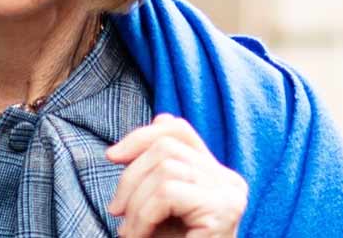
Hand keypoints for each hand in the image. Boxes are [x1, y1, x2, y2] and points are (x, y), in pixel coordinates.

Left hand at [106, 114, 246, 237]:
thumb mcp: (161, 205)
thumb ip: (161, 168)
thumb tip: (158, 116)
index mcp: (217, 174)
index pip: (179, 130)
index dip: (142, 135)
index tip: (111, 157)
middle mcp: (230, 180)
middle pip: (166, 148)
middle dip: (129, 177)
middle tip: (116, 212)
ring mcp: (230, 193)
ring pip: (163, 169)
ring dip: (134, 202)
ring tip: (130, 231)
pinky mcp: (223, 209)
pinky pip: (167, 193)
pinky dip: (143, 214)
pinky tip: (140, 236)